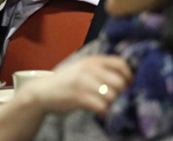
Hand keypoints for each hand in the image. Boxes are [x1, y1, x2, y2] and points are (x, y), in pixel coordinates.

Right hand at [15, 55, 131, 117]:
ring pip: (112, 96)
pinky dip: (104, 112)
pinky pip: (102, 107)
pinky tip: (100, 112)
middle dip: (122, 93)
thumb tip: (128, 79)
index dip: (130, 76)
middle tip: (118, 99)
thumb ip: (101, 69)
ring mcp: (84, 82)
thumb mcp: (83, 68)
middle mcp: (89, 69)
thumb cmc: (66, 81)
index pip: (121, 64)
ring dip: (113, 104)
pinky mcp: (79, 97)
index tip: (129, 85)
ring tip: (107, 106)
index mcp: (92, 60)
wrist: (43, 91)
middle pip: (120, 82)